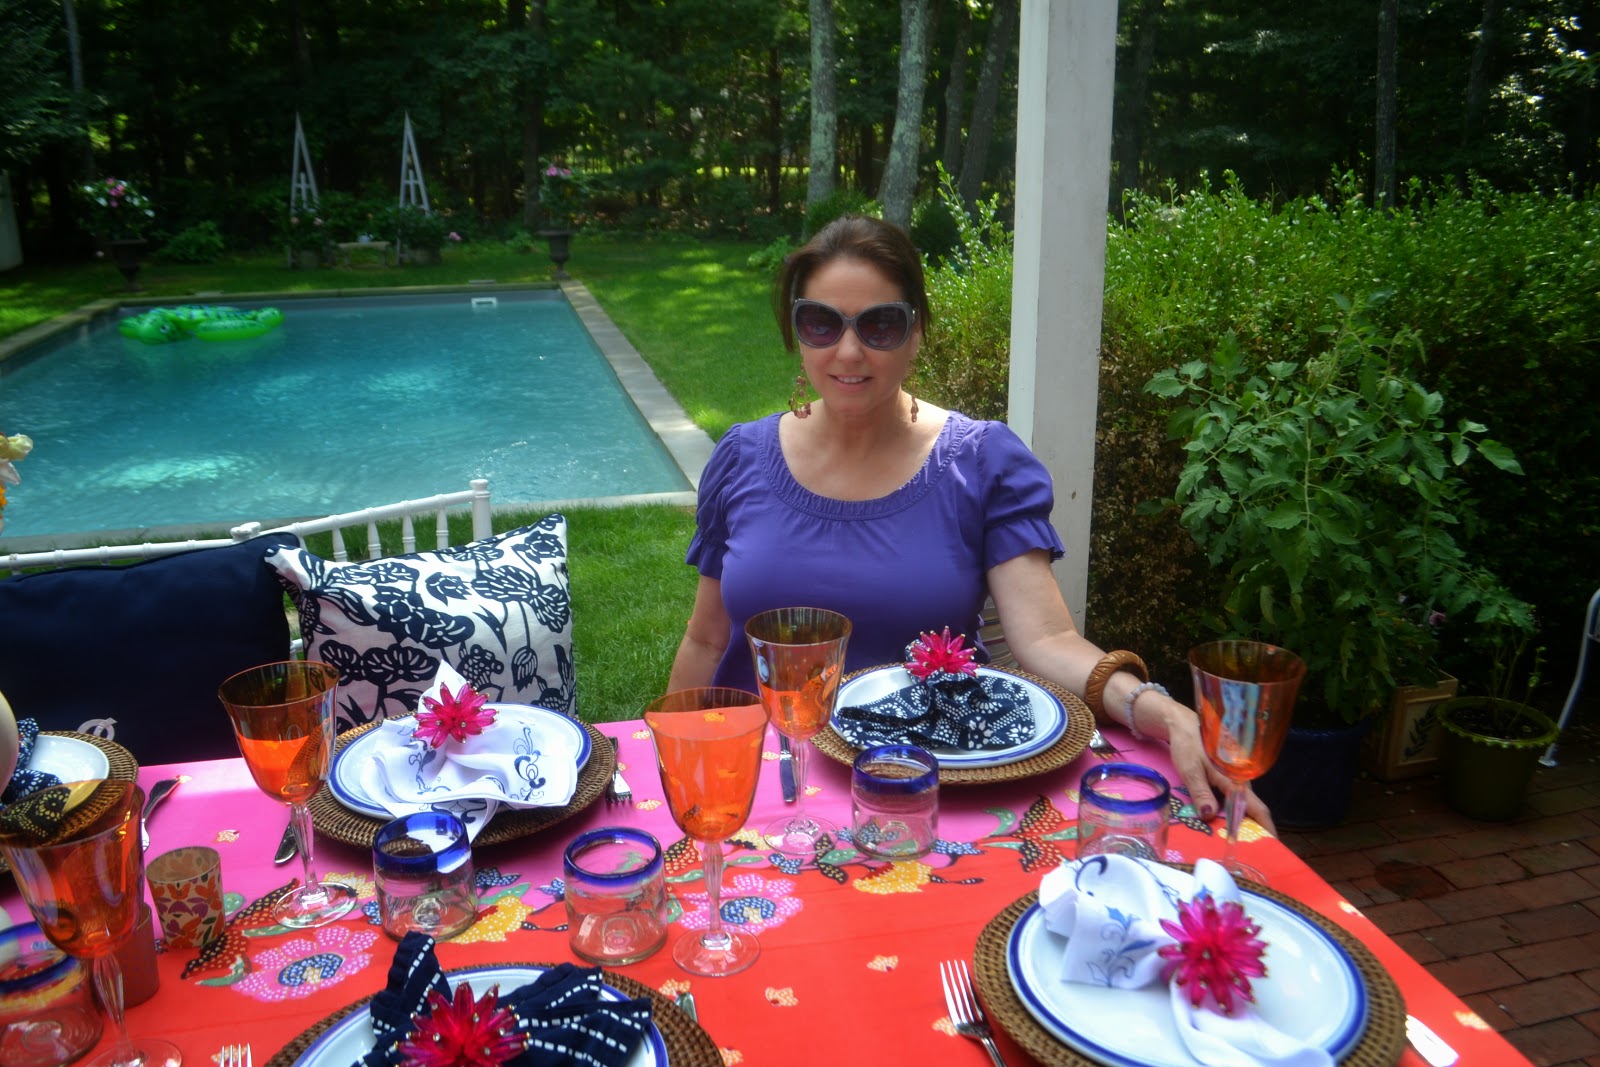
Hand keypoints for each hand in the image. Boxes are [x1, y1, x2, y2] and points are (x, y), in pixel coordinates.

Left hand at [1164, 709, 1277, 836]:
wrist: (1183, 724)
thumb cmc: (1188, 745)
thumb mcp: (1190, 769)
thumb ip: (1200, 792)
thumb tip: (1210, 816)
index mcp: (1236, 779)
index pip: (1257, 809)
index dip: (1266, 828)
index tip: (1272, 846)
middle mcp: (1241, 780)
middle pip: (1252, 810)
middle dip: (1252, 831)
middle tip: (1248, 853)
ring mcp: (1236, 779)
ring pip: (1242, 805)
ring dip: (1240, 822)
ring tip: (1235, 843)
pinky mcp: (1228, 778)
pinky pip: (1233, 799)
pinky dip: (1230, 812)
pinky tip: (1221, 822)